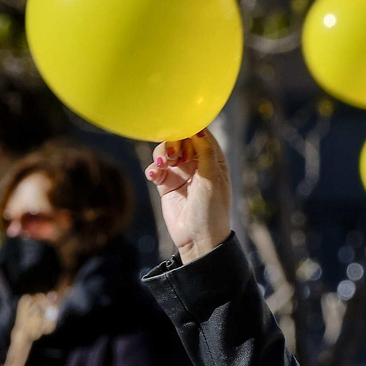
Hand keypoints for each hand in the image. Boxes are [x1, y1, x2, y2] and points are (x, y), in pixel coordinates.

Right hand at [147, 130, 232, 263]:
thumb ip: (205, 151)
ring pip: (165, 152)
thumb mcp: (212, 178)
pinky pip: (156, 169)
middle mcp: (196, 163)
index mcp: (213, 159)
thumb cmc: (211, 209)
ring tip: (162, 164)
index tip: (180, 133)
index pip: (200, 134)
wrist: (198, 239)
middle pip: (179, 139)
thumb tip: (198, 127)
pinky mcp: (166, 184)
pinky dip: (153, 169)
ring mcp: (180, 173)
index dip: (189, 130)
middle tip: (172, 155)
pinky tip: (154, 175)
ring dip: (161, 154)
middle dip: (173, 142)